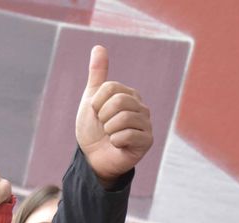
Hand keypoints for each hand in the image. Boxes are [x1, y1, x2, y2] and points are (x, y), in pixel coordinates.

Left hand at [75, 46, 153, 186]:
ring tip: (110, 136)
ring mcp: (146, 124)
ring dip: (108, 130)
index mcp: (130, 95)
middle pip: (118, 101)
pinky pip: (126, 135)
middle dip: (102, 117)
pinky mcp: (147, 141)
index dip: (96, 103)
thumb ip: (97, 74)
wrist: (92, 158)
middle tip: (103, 127)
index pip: (110, 88)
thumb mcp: (91, 99)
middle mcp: (141, 107)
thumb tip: (98, 46)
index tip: (96, 113)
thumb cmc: (92, 130)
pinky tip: (117, 145)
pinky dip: (115, 141)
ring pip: (122, 118)